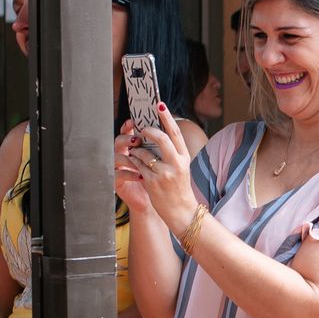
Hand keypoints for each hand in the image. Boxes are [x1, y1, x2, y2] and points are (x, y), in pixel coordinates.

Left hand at [116, 104, 195, 228]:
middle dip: (148, 131)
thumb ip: (171, 152)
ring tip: (137, 154)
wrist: (182, 212)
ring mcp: (164, 173)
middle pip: (161, 138)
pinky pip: (138, 165)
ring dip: (137, 151)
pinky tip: (135, 165)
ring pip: (144, 152)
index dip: (167, 117)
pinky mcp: (153, 182)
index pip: (175, 133)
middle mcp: (176, 164)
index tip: (159, 105)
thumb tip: (154, 133)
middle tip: (141, 129)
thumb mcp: (180, 168)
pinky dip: (134, 162)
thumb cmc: (179, 188)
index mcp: (184, 157)